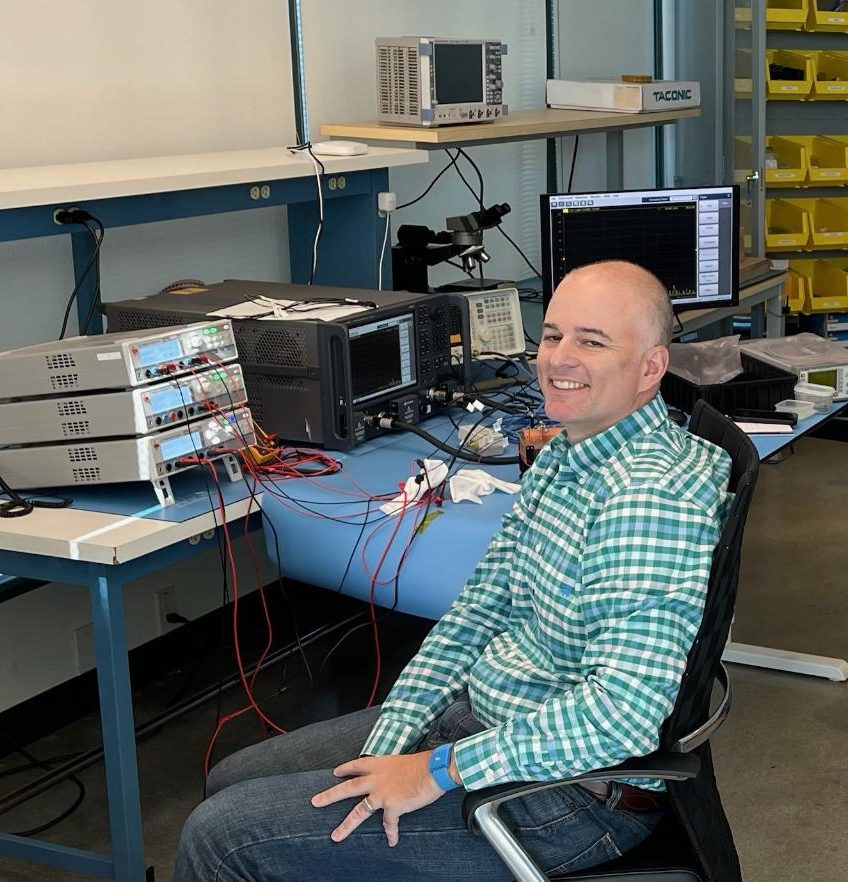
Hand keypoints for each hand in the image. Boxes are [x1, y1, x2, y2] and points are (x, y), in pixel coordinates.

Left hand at [311, 751, 445, 846]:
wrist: (433, 770)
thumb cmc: (423, 764)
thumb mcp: (402, 762)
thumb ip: (393, 770)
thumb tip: (395, 777)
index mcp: (380, 765)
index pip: (357, 765)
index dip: (345, 769)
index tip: (335, 772)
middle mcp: (377, 779)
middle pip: (348, 788)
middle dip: (330, 795)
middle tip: (315, 802)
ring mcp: (382, 793)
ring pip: (359, 812)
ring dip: (346, 825)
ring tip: (335, 836)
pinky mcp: (392, 806)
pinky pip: (389, 824)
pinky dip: (391, 833)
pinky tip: (392, 842)